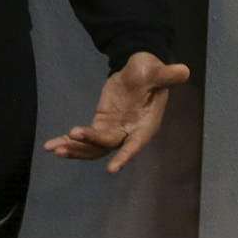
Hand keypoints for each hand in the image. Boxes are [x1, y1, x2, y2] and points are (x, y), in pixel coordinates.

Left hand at [42, 51, 190, 173]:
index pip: (134, 143)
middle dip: (89, 143)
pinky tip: (52, 145)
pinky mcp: (101, 125)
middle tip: (71, 137)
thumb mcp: (158, 71)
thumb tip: (185, 71)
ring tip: (54, 149)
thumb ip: (168, 75)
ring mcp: (114, 131)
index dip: (124, 156)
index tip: (112, 168)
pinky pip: (85, 138)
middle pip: (107, 144)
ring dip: (75, 149)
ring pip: (93, 147)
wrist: (139, 69)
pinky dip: (69, 142)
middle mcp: (129, 134)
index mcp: (145, 125)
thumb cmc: (150, 71)